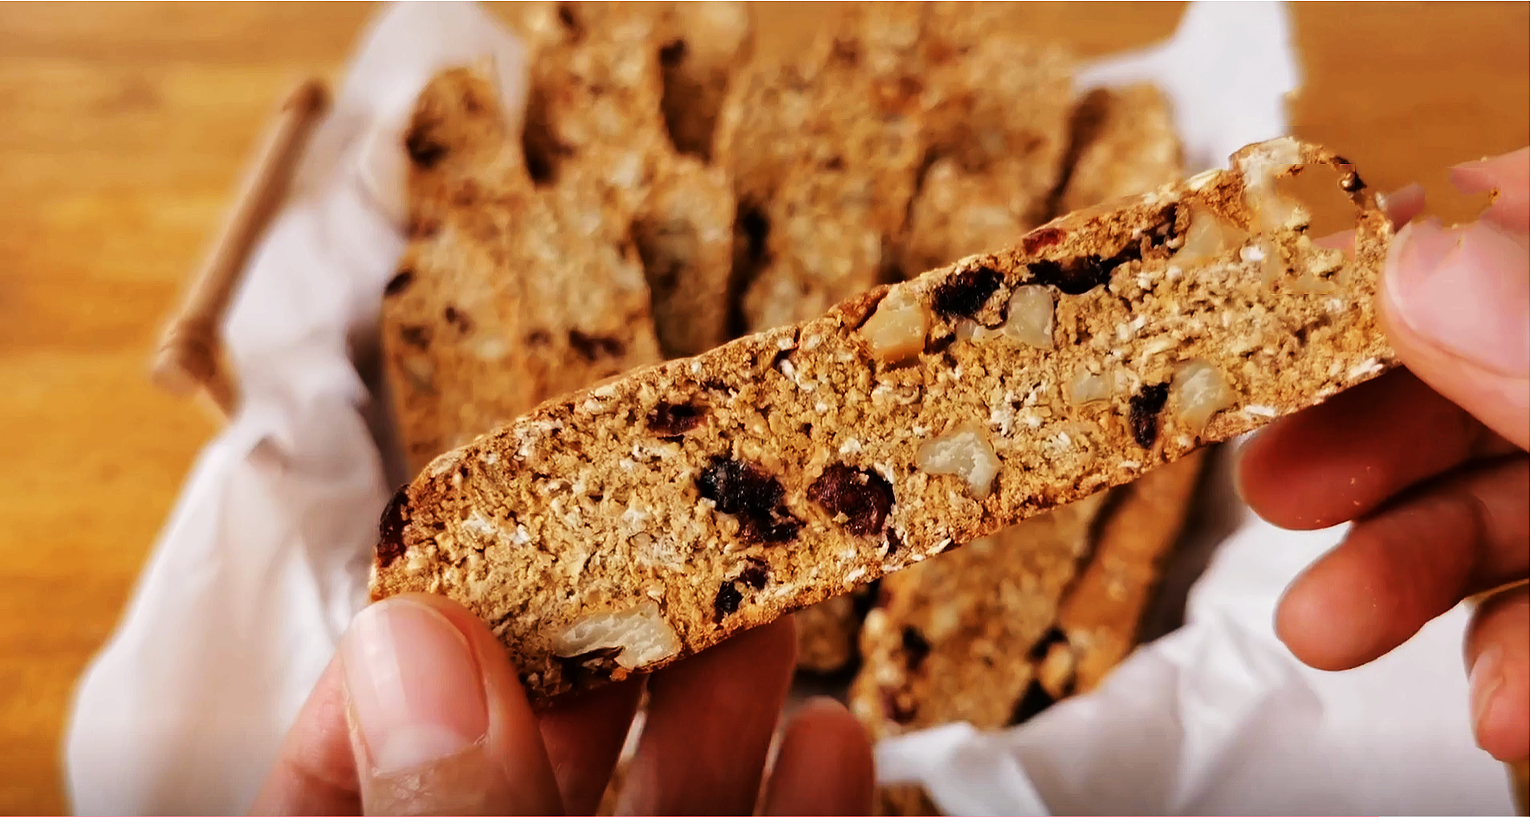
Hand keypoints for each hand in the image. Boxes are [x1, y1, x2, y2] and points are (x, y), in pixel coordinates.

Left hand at [249, 594, 872, 813]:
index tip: (478, 553)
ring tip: (772, 611)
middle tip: (667, 539)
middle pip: (519, 761)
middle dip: (607, 644)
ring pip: (650, 811)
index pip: (336, 772)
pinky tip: (830, 743)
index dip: (402, 656)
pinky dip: (795, 809)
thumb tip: (411, 646)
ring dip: (717, 707)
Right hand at [1239, 148, 1528, 762]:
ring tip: (1324, 627)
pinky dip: (1517, 658)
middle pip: (1479, 371)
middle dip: (1359, 445)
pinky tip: (1493, 702)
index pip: (1506, 225)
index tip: (1260, 301)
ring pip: (1513, 500)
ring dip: (1405, 571)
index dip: (1382, 254)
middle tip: (1268, 490)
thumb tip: (1409, 267)